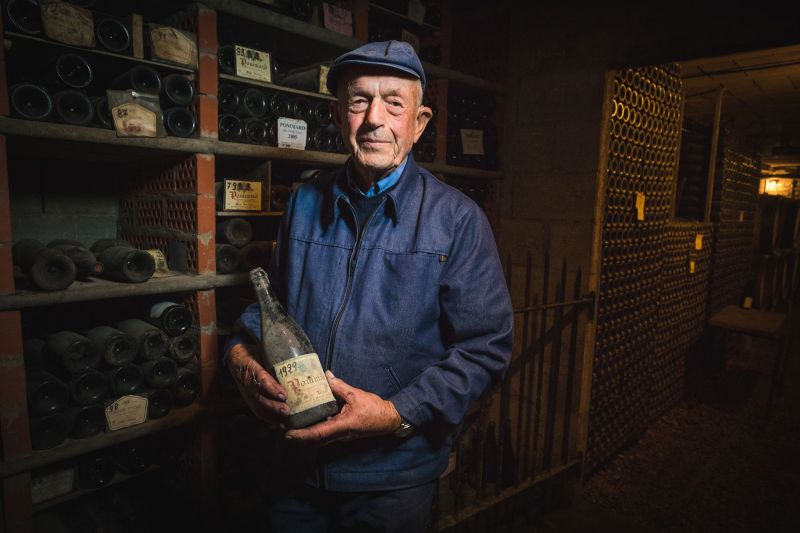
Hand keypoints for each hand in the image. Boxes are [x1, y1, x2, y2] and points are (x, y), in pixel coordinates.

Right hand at [227, 343, 288, 426]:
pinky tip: (281, 423)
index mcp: (251, 367)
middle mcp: (248, 382)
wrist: (236, 358)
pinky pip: (258, 410)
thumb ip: (276, 354)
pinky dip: (269, 418)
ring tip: (286, 419)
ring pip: (259, 406)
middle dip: (274, 406)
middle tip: (287, 411)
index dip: (271, 388)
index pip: (261, 379)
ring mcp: (247, 392)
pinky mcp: (249, 399)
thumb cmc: (254, 353)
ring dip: (273, 414)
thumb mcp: (262, 350)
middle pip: (260, 397)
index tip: (282, 395)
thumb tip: (298, 354)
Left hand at [285, 371, 401, 444]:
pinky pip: (325, 434)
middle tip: (282, 428)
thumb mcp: (356, 395)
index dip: (301, 435)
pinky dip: (314, 431)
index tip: (287, 434)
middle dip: (298, 437)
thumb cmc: (374, 409)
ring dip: (305, 435)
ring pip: (319, 439)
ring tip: (291, 426)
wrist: (389, 419)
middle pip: (314, 440)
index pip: (318, 433)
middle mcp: (339, 435)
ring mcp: (340, 436)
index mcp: (342, 426)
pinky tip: (307, 421)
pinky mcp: (342, 433)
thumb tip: (326, 375)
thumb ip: (339, 386)